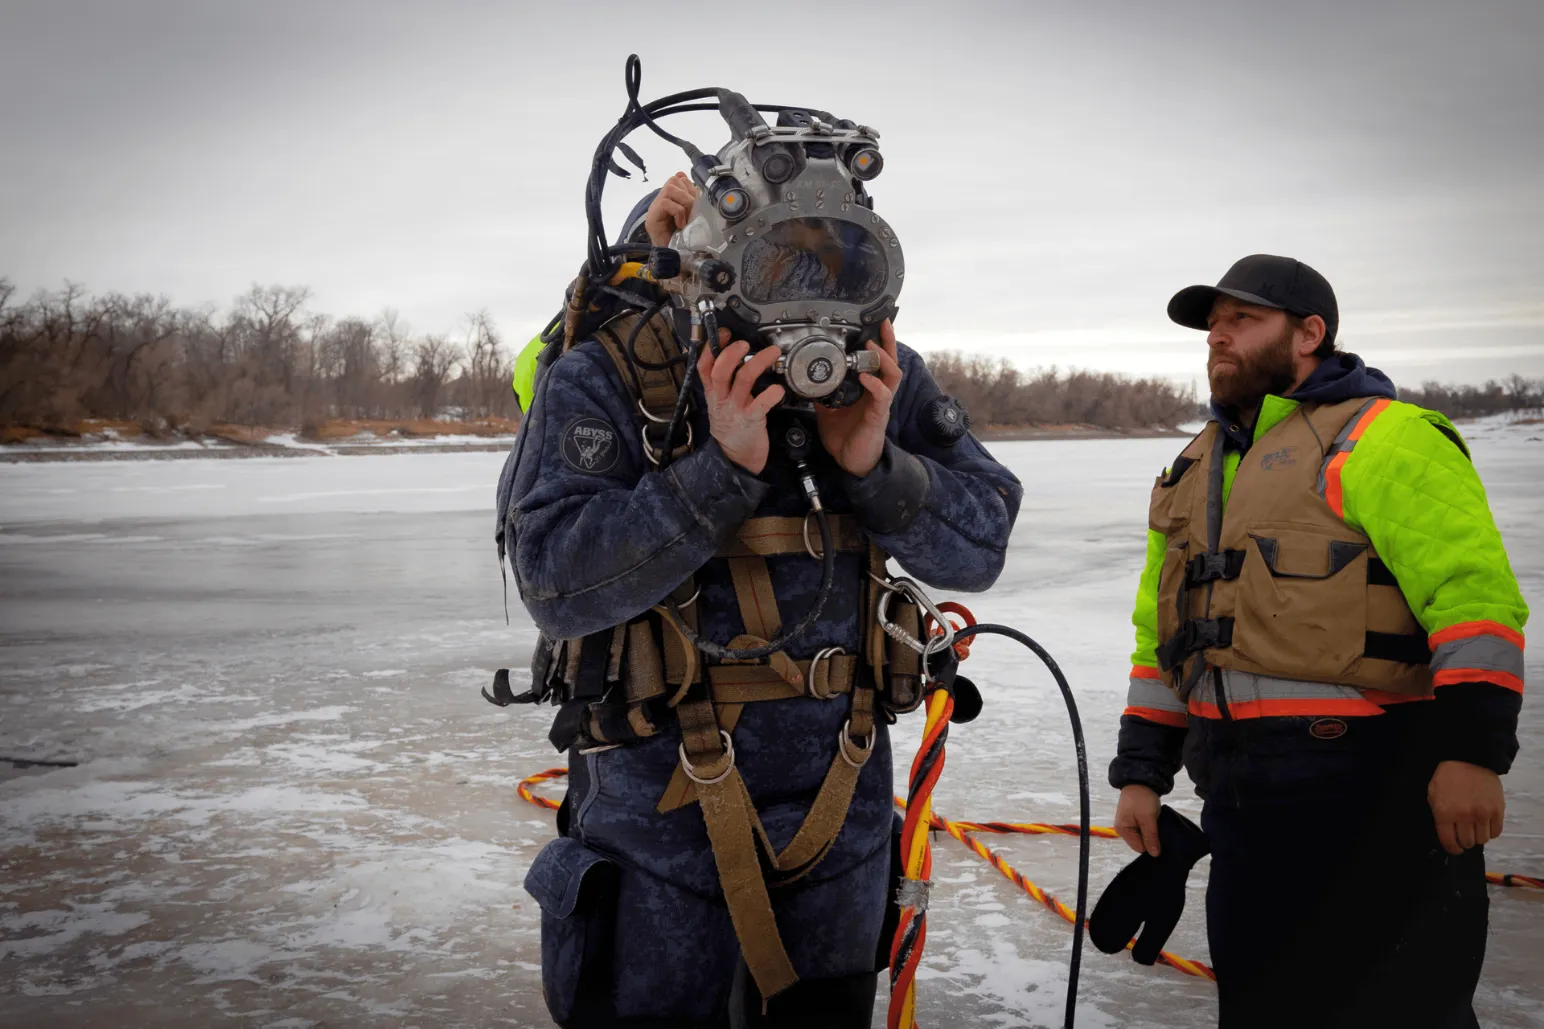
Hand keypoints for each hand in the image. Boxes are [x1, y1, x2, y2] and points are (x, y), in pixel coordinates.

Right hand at [645, 171, 698, 245]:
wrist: (676, 259)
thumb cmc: (685, 240)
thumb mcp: (693, 217)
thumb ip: (693, 203)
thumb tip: (697, 187)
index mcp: (671, 199)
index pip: (678, 178)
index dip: (690, 186)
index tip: (696, 202)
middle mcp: (660, 201)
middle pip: (674, 180)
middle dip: (688, 193)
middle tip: (692, 212)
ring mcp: (654, 209)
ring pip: (670, 188)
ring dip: (684, 202)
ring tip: (687, 218)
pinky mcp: (651, 218)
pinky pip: (666, 203)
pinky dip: (678, 212)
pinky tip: (680, 224)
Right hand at [698, 329, 784, 474]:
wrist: (735, 457)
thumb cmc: (732, 426)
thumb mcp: (721, 402)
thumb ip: (725, 382)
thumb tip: (734, 355)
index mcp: (713, 392)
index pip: (704, 367)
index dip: (711, 348)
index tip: (725, 333)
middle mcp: (722, 399)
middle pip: (721, 371)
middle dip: (732, 353)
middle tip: (745, 343)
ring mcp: (735, 410)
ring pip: (743, 382)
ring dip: (758, 364)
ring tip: (772, 353)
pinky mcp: (751, 421)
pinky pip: (760, 405)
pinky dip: (770, 395)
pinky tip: (778, 388)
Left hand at [813, 320, 902, 477]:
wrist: (852, 462)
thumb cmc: (846, 438)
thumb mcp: (829, 412)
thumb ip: (823, 396)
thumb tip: (807, 384)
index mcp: (869, 390)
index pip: (879, 361)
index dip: (880, 343)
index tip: (876, 325)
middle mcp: (879, 393)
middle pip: (891, 362)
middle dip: (889, 341)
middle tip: (883, 324)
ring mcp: (881, 403)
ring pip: (893, 374)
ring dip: (883, 358)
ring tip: (871, 347)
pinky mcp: (878, 416)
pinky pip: (882, 395)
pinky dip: (874, 384)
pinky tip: (865, 377)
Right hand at [1115, 784, 1161, 856]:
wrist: (1142, 779)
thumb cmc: (1142, 799)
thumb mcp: (1147, 819)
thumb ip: (1150, 837)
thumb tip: (1154, 855)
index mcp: (1123, 830)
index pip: (1139, 847)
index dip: (1150, 845)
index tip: (1161, 839)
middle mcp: (1124, 828)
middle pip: (1141, 842)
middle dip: (1151, 838)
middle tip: (1161, 831)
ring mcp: (1130, 823)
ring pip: (1144, 835)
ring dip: (1152, 832)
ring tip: (1160, 826)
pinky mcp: (1136, 818)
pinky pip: (1144, 828)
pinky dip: (1151, 826)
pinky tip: (1157, 822)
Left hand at [1428, 759, 1504, 854]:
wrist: (1469, 758)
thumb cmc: (1447, 776)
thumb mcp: (1433, 795)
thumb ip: (1438, 816)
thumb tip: (1446, 834)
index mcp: (1445, 813)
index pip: (1449, 842)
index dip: (1452, 848)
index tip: (1455, 848)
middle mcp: (1465, 816)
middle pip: (1468, 843)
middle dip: (1464, 841)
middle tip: (1463, 833)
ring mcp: (1483, 814)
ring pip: (1482, 840)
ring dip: (1477, 836)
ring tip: (1474, 827)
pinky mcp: (1498, 810)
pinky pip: (1496, 832)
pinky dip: (1490, 831)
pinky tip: (1484, 823)